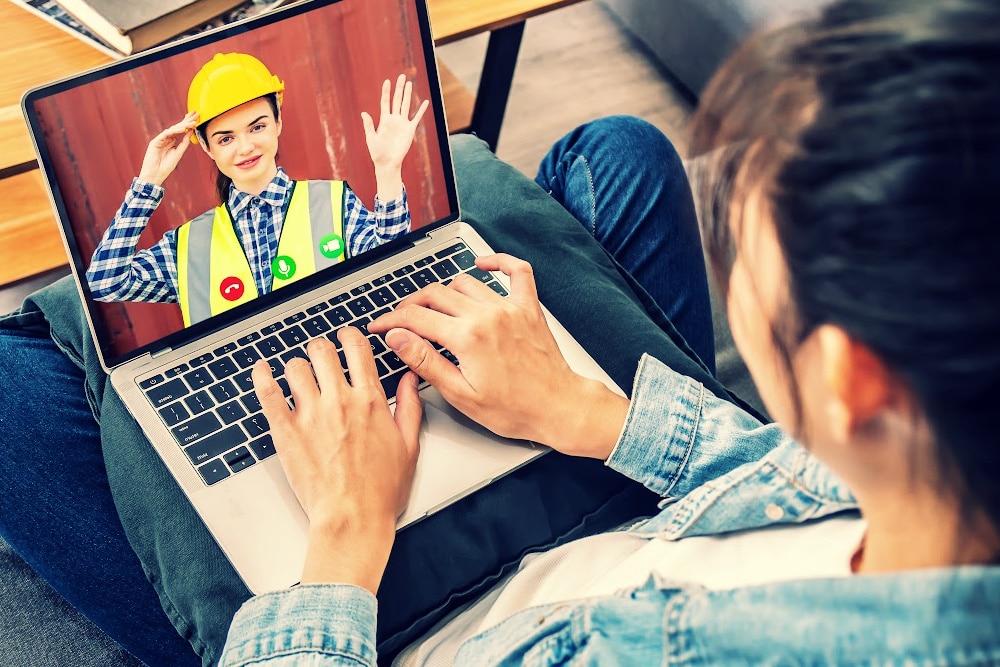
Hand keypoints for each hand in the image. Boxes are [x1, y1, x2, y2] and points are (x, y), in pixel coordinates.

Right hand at [137, 112, 198, 186]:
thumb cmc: (166, 166)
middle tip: (196, 114)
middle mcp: (166, 139)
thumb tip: (190, 133)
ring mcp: (161, 139)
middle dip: (187, 120)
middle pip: (178, 127)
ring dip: (183, 125)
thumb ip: (184, 143)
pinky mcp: (155, 141)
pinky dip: (174, 131)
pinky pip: (166, 134)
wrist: (155, 174)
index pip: (181, 131)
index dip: (189, 124)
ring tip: (192, 122)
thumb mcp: (178, 153)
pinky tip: (182, 129)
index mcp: (172, 142)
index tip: (197, 119)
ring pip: (173, 129)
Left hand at [251, 330, 421, 590]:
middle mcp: (339, 401)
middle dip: (321, 347)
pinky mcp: (287, 432)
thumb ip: (410, 407)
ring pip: (296, 367)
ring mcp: (310, 415)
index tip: (346, 336)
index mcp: (370, 400)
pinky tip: (263, 370)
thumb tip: (410, 380)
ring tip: (299, 373)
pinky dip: (262, 377)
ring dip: (298, 365)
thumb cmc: (381, 491)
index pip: (357, 349)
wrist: (352, 519)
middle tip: (321, 354)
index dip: (350, 335)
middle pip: (323, 351)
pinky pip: (268, 394)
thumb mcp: (409, 446)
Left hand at [361, 74, 428, 198]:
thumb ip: (369, 125)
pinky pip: (416, 118)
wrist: (387, 163)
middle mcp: (394, 119)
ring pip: (406, 105)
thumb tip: (364, 113)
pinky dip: (421, 110)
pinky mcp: (410, 130)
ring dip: (408, 95)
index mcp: (384, 120)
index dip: (386, 91)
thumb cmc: (377, 153)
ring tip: (409, 84)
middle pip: (397, 100)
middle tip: (401, 76)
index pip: (385, 102)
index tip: (387, 81)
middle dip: (399, 88)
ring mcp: (402, 124)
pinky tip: (425, 102)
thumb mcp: (371, 138)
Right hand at [368, 254, 629, 459]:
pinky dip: (498, 262)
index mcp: (467, 337)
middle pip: (435, 295)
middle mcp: (487, 315)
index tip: (379, 325)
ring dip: (444, 292)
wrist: (557, 407)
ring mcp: (509, 307)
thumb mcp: (460, 394)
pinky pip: (516, 271)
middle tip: (400, 319)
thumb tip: (397, 337)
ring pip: (465, 283)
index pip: (415, 318)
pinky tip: (482, 264)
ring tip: (434, 308)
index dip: (390, 320)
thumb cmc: (514, 409)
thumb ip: (425, 361)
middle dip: (410, 306)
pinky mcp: (528, 307)